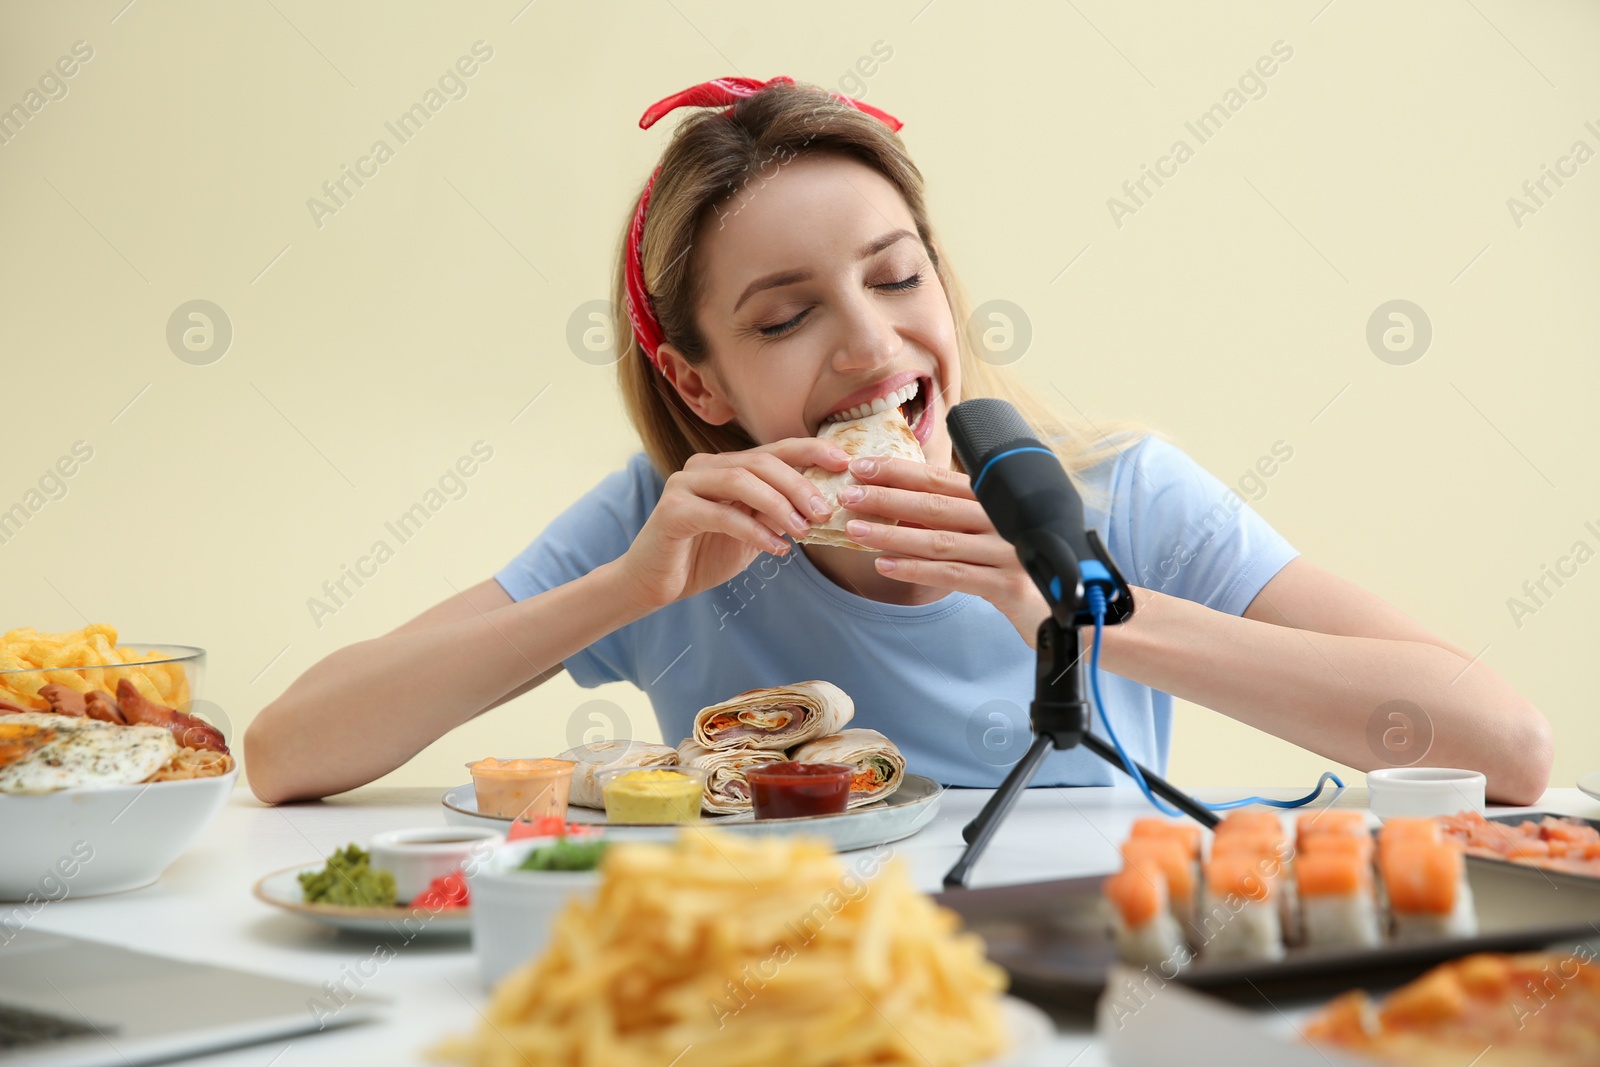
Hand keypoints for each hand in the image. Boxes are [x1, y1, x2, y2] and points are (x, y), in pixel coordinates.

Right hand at [617, 439, 849, 613]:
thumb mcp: (750, 533)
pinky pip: (721, 515)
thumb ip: (775, 516)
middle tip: (823, 510)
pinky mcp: (673, 511)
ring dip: (778, 505)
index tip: (843, 461)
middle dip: (798, 484)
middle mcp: (704, 467)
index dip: (810, 450)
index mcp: (725, 467)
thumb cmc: (703, 555)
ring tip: (802, 530)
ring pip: (741, 481)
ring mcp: (685, 484)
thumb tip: (817, 507)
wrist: (654, 583)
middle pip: (760, 462)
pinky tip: (776, 549)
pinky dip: (754, 531)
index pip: (773, 450)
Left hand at [837, 456, 1050, 646]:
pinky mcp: (1008, 585)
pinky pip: (952, 575)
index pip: (940, 480)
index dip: (899, 472)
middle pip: (935, 506)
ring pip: (939, 541)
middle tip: (849, 496)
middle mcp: (1003, 520)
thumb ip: (953, 522)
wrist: (1074, 608)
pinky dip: (914, 570)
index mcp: (996, 500)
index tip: (861, 466)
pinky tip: (885, 566)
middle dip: (887, 499)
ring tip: (855, 531)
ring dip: (892, 535)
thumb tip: (897, 509)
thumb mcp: (989, 538)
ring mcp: (1008, 551)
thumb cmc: (1021, 569)